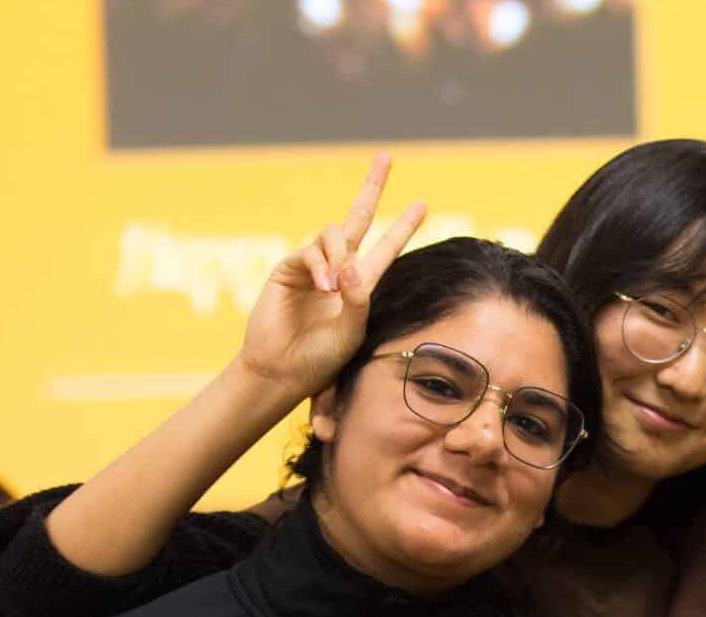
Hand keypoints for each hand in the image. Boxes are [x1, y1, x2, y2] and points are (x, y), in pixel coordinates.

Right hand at [235, 154, 427, 398]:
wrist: (283, 370)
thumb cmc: (321, 357)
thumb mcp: (354, 330)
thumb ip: (360, 297)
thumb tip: (352, 261)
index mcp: (360, 284)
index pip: (386, 247)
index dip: (403, 226)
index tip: (422, 203)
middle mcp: (338, 268)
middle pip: (357, 217)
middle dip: (372, 186)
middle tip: (386, 157)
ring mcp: (312, 265)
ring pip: (333, 233)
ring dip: (340, 254)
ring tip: (336, 286)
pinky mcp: (288, 269)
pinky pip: (310, 253)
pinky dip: (322, 267)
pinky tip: (325, 287)